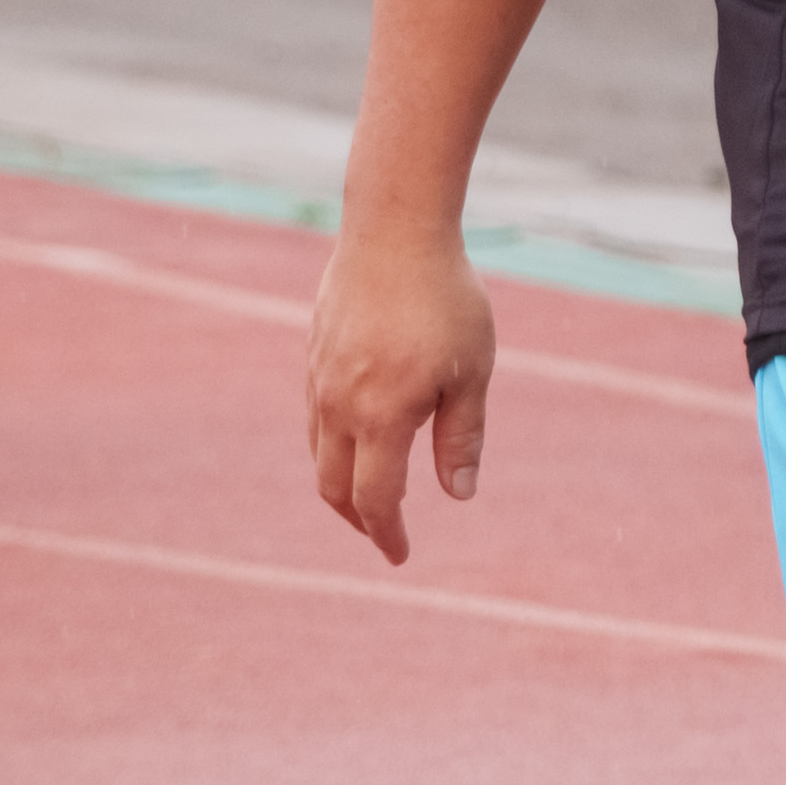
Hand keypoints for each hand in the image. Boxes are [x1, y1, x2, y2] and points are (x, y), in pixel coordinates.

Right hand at [306, 223, 497, 564]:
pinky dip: (331, 445)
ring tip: (369, 495)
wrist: (394, 228)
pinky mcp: (313, 353)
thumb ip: (462, 438)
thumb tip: (459, 496)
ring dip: (341, 484)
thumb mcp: (472, 373)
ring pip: (319, 452)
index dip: (387, 534)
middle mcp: (339, 404)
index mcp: (381, 416)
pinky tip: (356, 439)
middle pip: (334, 487)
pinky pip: (314, 416)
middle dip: (358, 520)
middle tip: (383, 535)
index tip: (400, 556)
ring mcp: (320, 378)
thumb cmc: (445, 299)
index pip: (375, 499)